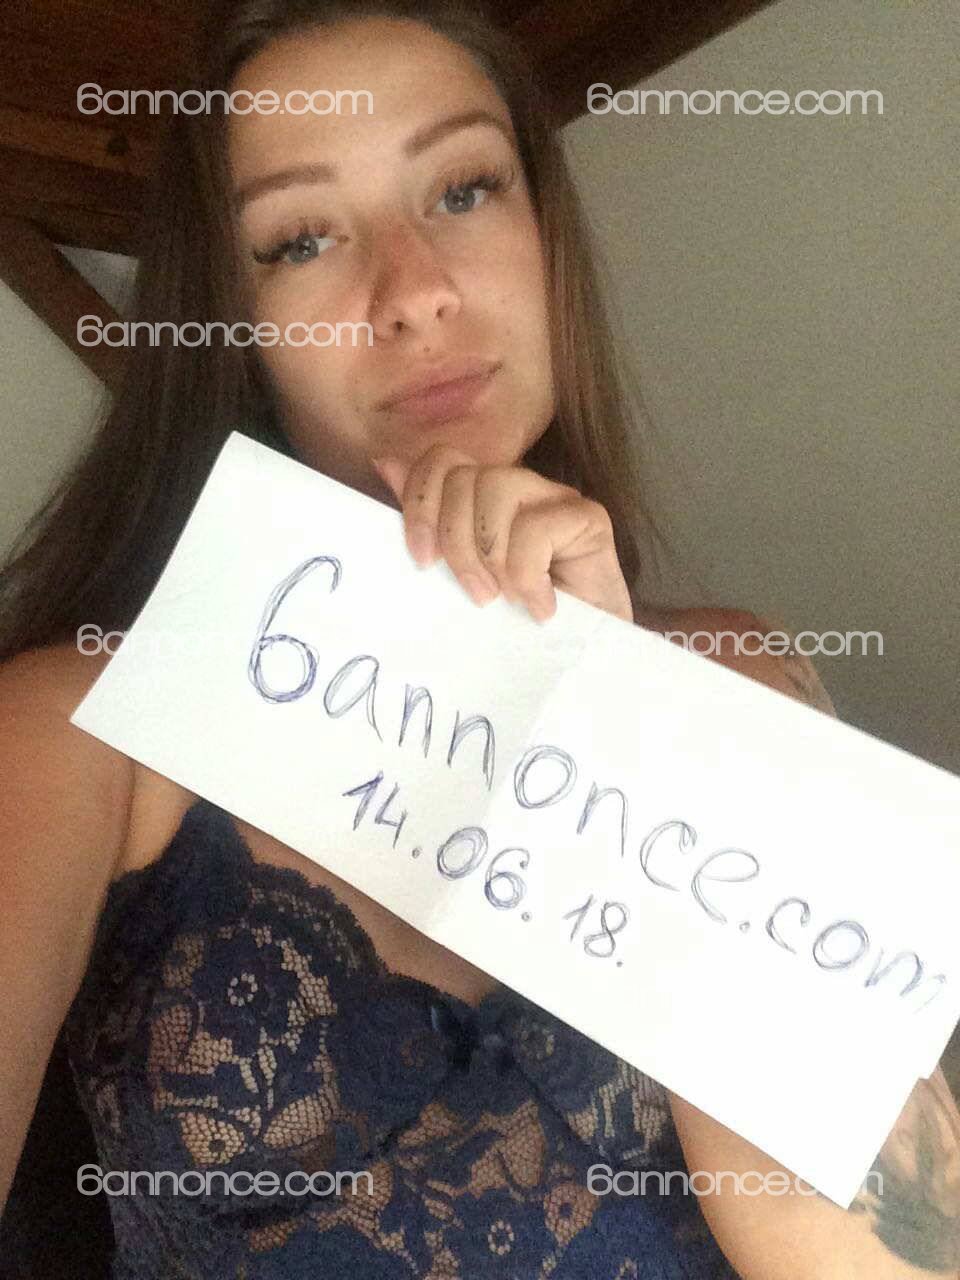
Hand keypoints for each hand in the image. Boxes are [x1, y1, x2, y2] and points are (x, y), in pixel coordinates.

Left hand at [371, 443, 634, 624]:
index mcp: (484, 495)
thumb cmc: (518, 624)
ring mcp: (556, 498)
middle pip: (465, 477)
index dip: (422, 502)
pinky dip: (527, 575)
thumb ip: (431, 519)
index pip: (442, 460)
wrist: (584, 658)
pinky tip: (539, 605)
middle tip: (475, 593)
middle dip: (456, 540)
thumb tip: (386, 463)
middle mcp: (520, 487)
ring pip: (498, 488)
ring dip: (491, 554)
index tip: (422, 560)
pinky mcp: (589, 518)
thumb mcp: (462, 573)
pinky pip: (536, 527)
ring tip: (503, 598)